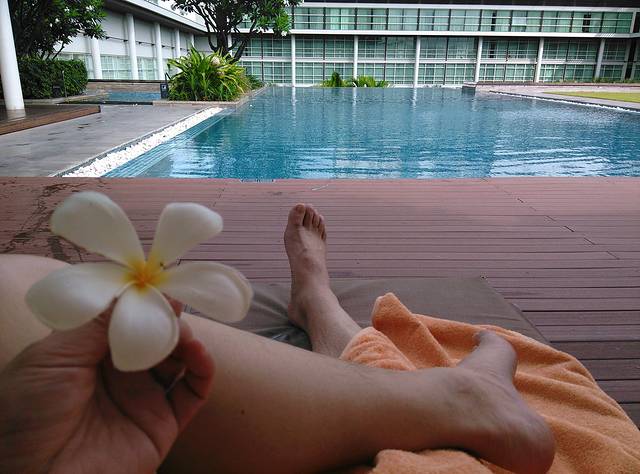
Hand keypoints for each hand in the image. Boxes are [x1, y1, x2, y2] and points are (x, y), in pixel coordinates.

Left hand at [0, 302, 213, 473]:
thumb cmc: (28, 417)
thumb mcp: (52, 358)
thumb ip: (95, 323)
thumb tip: (132, 291)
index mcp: (87, 353)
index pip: (123, 318)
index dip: (141, 301)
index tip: (155, 285)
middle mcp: (117, 372)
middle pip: (154, 334)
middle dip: (166, 317)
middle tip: (173, 306)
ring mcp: (142, 397)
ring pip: (178, 357)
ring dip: (186, 338)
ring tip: (182, 333)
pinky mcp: (162, 423)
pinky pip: (193, 392)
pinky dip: (204, 368)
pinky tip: (199, 354)